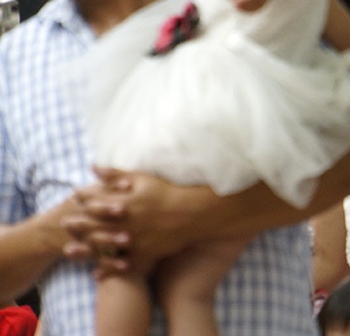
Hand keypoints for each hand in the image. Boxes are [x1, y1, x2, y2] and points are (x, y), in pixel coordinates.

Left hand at [63, 167, 201, 274]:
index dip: (83, 200)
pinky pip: (122, 264)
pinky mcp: (144, 253)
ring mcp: (134, 240)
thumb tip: (93, 168)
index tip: (72, 198)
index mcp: (126, 203)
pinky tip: (96, 272)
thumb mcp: (143, 179)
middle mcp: (127, 223)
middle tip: (64, 224)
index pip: (97, 202)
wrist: (193, 213)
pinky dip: (108, 269)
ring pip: (104, 247)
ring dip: (85, 250)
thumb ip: (116, 174)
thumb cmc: (167, 193)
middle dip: (78, 226)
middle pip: (95, 226)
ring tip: (70, 251)